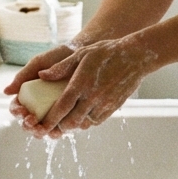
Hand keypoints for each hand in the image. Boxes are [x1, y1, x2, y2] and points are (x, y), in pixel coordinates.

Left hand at [15, 35, 157, 137]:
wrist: (135, 57)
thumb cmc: (107, 52)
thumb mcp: (81, 54)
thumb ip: (61, 67)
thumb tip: (42, 75)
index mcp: (82, 83)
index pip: (62, 107)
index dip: (50, 119)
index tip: (41, 125)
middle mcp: (93, 97)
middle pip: (72, 121)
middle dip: (60, 126)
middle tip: (53, 125)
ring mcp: (105, 103)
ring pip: (84, 124)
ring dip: (73, 125)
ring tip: (66, 121)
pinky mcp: (113, 107)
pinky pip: (96, 121)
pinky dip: (86, 122)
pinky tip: (82, 116)